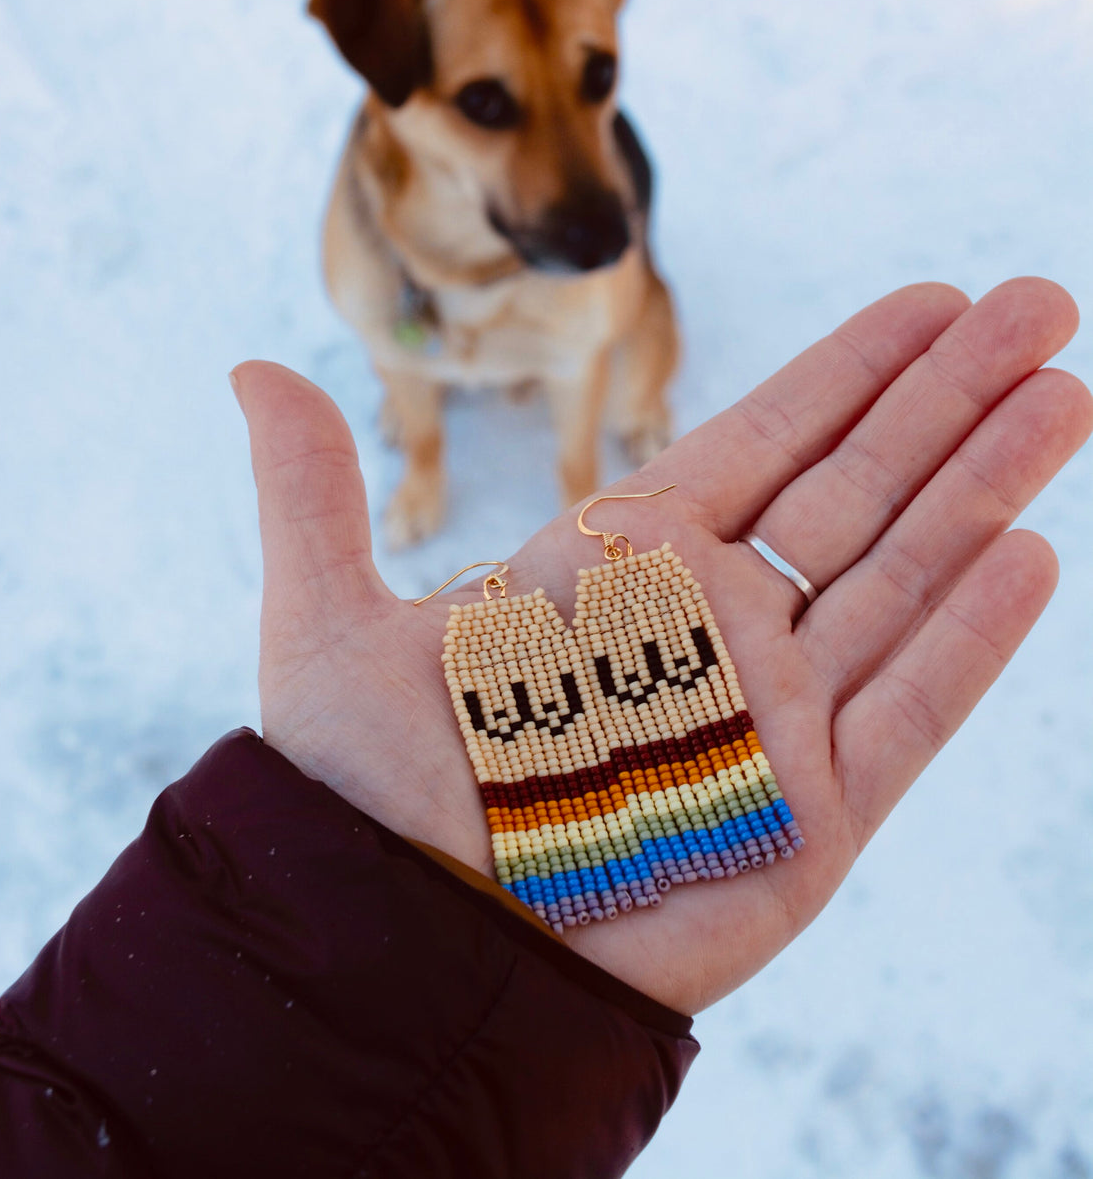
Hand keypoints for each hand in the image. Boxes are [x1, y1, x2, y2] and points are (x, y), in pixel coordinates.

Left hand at [232, 278, 1089, 1014]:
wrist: (400, 960)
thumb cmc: (361, 801)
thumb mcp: (325, 627)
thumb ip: (312, 492)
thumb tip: (250, 368)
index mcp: (621, 569)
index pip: (766, 442)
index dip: (853, 369)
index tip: (928, 301)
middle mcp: (712, 628)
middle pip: (860, 486)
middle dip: (951, 394)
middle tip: (1039, 303)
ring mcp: (770, 717)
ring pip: (904, 574)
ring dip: (989, 482)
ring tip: (1065, 392)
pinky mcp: (809, 818)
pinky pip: (911, 708)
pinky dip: (973, 635)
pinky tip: (1033, 550)